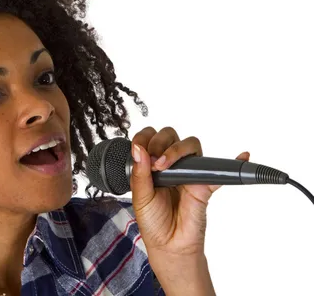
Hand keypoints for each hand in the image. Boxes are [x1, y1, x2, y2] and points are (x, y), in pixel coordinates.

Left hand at [130, 126, 249, 257]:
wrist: (169, 245)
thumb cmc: (154, 221)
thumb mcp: (140, 197)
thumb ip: (139, 173)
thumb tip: (138, 148)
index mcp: (152, 165)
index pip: (150, 138)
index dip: (145, 138)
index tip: (139, 150)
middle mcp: (171, 165)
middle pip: (170, 135)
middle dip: (159, 142)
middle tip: (153, 163)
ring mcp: (189, 172)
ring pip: (190, 145)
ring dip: (176, 149)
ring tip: (164, 165)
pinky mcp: (205, 184)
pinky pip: (220, 170)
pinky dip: (233, 161)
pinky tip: (242, 155)